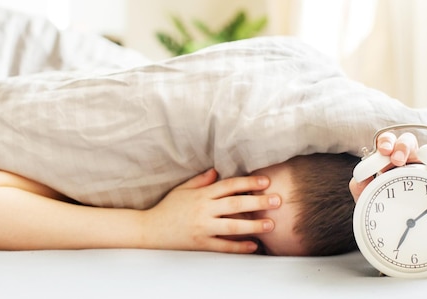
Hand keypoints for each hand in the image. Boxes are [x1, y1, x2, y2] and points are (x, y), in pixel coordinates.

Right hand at [142, 168, 280, 253]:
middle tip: (277, 200)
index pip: (229, 185)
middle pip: (235, 204)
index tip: (265, 181)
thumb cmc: (167, 208)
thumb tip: (217, 171)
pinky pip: (223, 246)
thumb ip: (201, 180)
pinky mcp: (200, 244)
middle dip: (258, 202)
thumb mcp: (182, 189)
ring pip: (232, 226)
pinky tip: (253, 246)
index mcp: (201, 195)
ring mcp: (202, 228)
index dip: (248, 182)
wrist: (149, 230)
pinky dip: (239, 247)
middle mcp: (203, 210)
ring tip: (270, 224)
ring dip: (253, 225)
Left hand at [348, 128, 426, 202]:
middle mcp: (408, 159)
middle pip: (408, 141)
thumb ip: (360, 185)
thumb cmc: (379, 208)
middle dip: (403, 146)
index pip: (388, 141)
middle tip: (397, 160)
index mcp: (388, 159)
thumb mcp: (366, 198)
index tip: (384, 150)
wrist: (392, 229)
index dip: (386, 141)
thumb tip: (361, 178)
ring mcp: (426, 167)